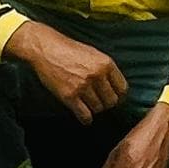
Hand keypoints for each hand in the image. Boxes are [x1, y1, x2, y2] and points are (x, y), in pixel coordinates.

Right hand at [6, 21, 127, 123]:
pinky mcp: (69, 96)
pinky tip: (84, 116)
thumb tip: (116, 88)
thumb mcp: (94, 54)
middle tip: (99, 102)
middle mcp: (97, 75)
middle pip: (111, 101)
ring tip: (88, 104)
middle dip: (106, 103)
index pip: (122, 89)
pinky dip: (86, 119)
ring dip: (94, 109)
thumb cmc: (69, 50)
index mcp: (106, 63)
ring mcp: (83, 86)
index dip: (118, 96)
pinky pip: (85, 115)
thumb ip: (106, 69)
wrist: (46, 48)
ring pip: (98, 109)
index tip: (113, 98)